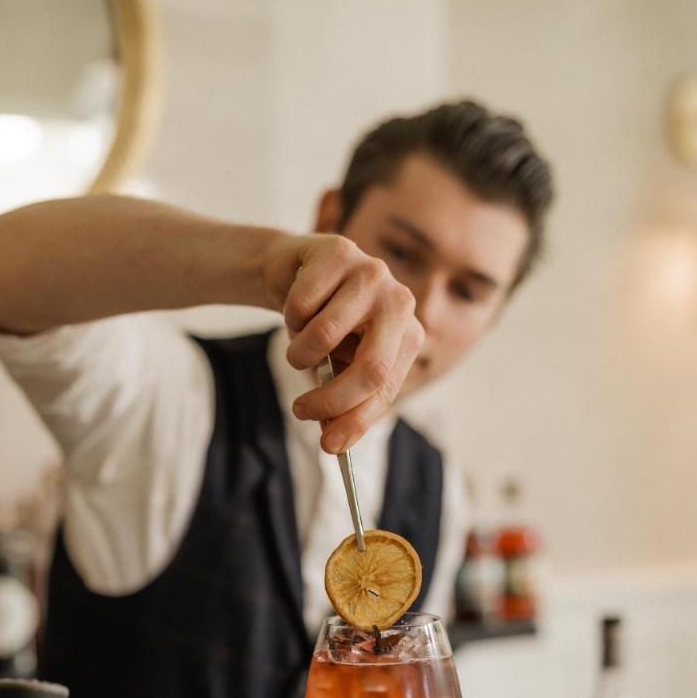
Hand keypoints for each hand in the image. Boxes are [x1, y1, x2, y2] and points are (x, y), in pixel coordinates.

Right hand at [262, 233, 423, 453]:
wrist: (296, 275)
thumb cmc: (325, 329)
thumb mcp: (336, 370)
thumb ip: (341, 403)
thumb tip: (334, 442)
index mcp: (408, 336)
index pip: (385, 388)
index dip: (356, 420)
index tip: (329, 447)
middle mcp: (400, 303)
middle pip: (371, 369)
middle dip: (330, 399)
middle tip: (300, 411)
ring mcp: (373, 274)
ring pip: (325, 335)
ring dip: (299, 353)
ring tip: (298, 347)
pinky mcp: (340, 251)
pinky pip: (301, 305)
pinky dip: (288, 317)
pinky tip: (296, 307)